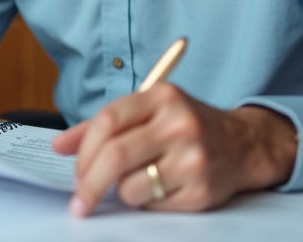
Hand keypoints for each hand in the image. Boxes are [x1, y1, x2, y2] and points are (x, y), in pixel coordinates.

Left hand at [51, 83, 297, 215]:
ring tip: (136, 184)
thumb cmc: (183, 127)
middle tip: (78, 202)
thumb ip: (101, 126)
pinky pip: (154, 206)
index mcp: (162, 96)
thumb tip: (59, 145)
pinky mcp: (202, 191)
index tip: (74, 173)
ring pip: (131, 187)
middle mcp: (179, 123)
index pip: (107, 121)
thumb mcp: (147, 113)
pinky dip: (147, 203)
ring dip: (122, 193)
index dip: (83, 150)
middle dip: (88, 184)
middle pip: (115, 156)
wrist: (243, 145)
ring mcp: (193, 158)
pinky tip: (161, 190)